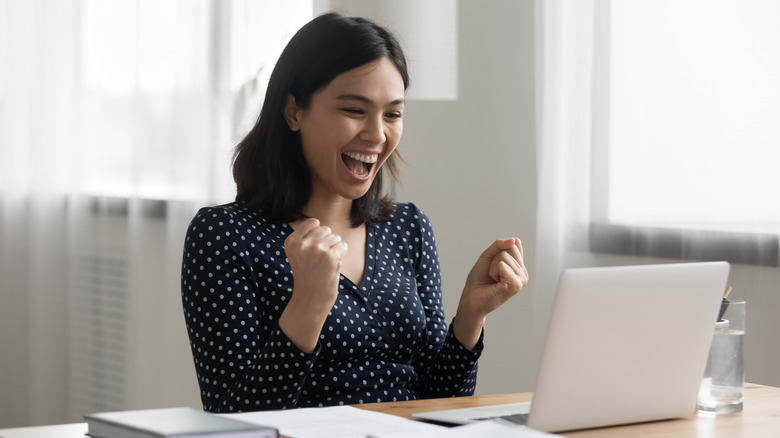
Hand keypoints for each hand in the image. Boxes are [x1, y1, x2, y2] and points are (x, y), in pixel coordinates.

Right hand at [279, 218, 347, 351]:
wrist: (311, 299)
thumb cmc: (308, 275)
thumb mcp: (298, 253)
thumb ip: (305, 237)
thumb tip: (317, 222)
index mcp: (291, 241)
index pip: (313, 222)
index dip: (318, 236)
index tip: (312, 252)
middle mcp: (301, 243)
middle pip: (325, 229)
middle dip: (327, 242)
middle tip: (320, 260)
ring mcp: (316, 249)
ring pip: (335, 237)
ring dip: (335, 250)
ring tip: (325, 264)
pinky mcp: (330, 256)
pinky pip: (343, 245)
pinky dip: (342, 255)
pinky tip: (333, 266)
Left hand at [453, 238, 528, 348]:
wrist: (471, 297)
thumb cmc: (479, 279)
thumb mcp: (488, 256)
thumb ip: (499, 245)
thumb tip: (514, 240)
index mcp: (518, 265)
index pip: (514, 243)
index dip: (498, 250)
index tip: (493, 263)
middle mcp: (522, 272)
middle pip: (510, 248)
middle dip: (495, 258)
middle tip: (492, 273)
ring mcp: (521, 279)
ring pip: (504, 256)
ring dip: (493, 266)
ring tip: (493, 279)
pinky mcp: (516, 285)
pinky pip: (503, 265)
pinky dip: (494, 271)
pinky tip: (495, 283)